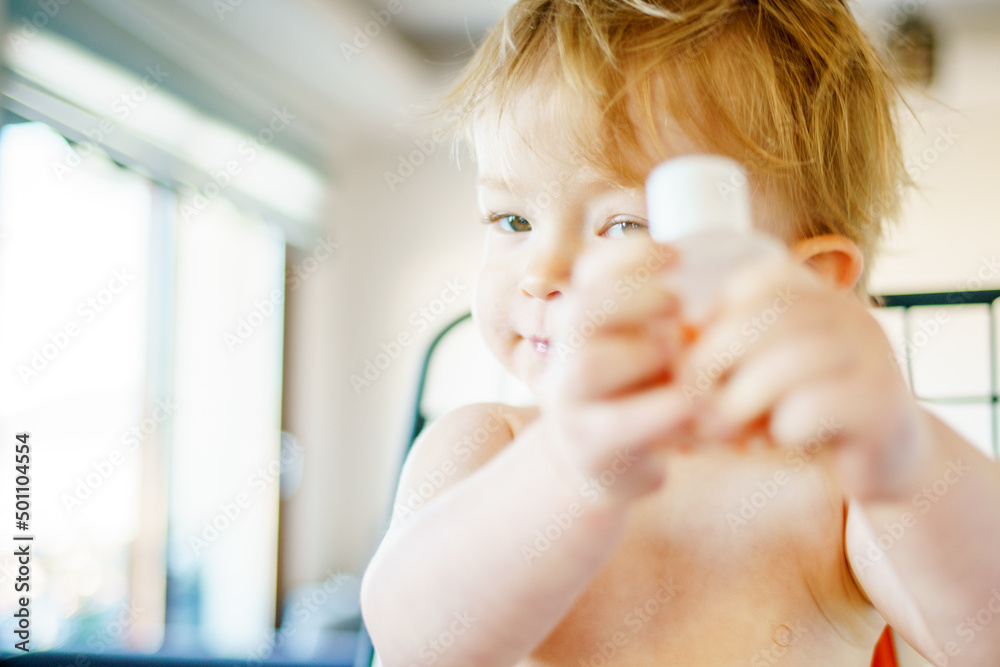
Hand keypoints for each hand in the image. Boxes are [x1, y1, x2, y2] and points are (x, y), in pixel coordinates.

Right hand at [542, 239, 693, 507]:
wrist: (604, 466)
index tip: (676, 254)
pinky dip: (661, 408)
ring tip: (678, 357)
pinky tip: (694, 402)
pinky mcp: (590, 447)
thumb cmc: (637, 394)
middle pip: (581, 312)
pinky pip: (620, 422)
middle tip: (678, 304)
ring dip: (644, 352)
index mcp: (579, 322)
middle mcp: (564, 357)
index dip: (627, 255)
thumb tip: (722, 269)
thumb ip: (660, 313)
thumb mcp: (643, 346)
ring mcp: (569, 403)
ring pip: (588, 363)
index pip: (587, 272)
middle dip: (633, 297)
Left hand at [678, 257, 931, 499]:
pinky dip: (780, 430)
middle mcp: (848, 315)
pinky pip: (812, 407)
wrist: (885, 460)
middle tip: (690, 400)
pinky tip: (777, 441)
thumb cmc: (803, 412)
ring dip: (738, 402)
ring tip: (720, 431)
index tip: (691, 357)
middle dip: (712, 362)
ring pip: (786, 362)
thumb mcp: (759, 372)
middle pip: (764, 318)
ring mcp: (871, 357)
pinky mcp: (879, 406)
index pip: (756, 281)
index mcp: (816, 295)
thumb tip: (662, 347)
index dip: (713, 317)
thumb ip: (722, 353)